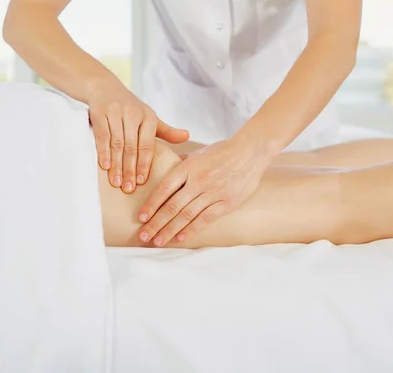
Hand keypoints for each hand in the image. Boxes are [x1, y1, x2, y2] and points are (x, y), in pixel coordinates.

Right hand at [88, 79, 188, 192]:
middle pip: (132, 147)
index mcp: (148, 117)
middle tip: (128, 189)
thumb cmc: (130, 108)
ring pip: (117, 143)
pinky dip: (103, 152)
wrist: (104, 87)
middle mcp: (132, 113)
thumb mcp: (149, 118)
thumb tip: (187, 136)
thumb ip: (167, 131)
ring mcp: (115, 112)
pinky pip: (102, 136)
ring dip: (116, 165)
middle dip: (130, 169)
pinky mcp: (99, 112)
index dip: (144, 164)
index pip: (147, 145)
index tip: (141, 182)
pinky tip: (105, 167)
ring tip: (116, 182)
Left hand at [137, 138, 270, 246]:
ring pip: (186, 215)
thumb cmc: (223, 151)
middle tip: (144, 235)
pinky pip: (205, 219)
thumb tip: (163, 166)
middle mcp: (199, 180)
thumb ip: (181, 162)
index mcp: (189, 167)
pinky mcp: (227, 202)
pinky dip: (192, 229)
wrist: (251, 152)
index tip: (141, 217)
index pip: (164, 188)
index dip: (151, 204)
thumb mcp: (199, 152)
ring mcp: (213, 192)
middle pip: (172, 206)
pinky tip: (180, 238)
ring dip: (170, 230)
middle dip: (156, 223)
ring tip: (158, 241)